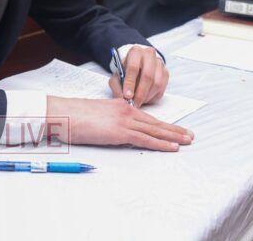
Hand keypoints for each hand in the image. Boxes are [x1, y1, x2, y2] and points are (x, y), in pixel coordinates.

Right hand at [46, 96, 192, 150]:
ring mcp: (124, 120)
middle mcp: (125, 110)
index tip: (174, 128)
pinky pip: (145, 139)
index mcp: (120, 106)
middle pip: (155, 122)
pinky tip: (172, 147)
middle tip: (189, 135)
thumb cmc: (73, 116)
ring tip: (187, 141)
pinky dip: (161, 144)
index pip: (146, 117)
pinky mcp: (120, 131)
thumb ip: (108, 121)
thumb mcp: (95, 116)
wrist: (63, 112)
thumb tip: (114, 132)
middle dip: (174, 129)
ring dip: (173, 136)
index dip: (162, 124)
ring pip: (154, 130)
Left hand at [108, 45, 167, 106]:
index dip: (130, 83)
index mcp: (135, 52)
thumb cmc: (126, 70)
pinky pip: (162, 88)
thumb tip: (123, 98)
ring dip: (147, 96)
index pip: (133, 68)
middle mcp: (149, 55)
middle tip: (134, 103)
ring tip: (139, 101)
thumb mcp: (117, 75)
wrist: (137, 64)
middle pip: (148, 76)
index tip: (127, 96)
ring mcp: (159, 63)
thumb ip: (117, 86)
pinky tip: (146, 98)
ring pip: (156, 83)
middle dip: (140, 93)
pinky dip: (153, 96)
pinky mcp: (165, 72)